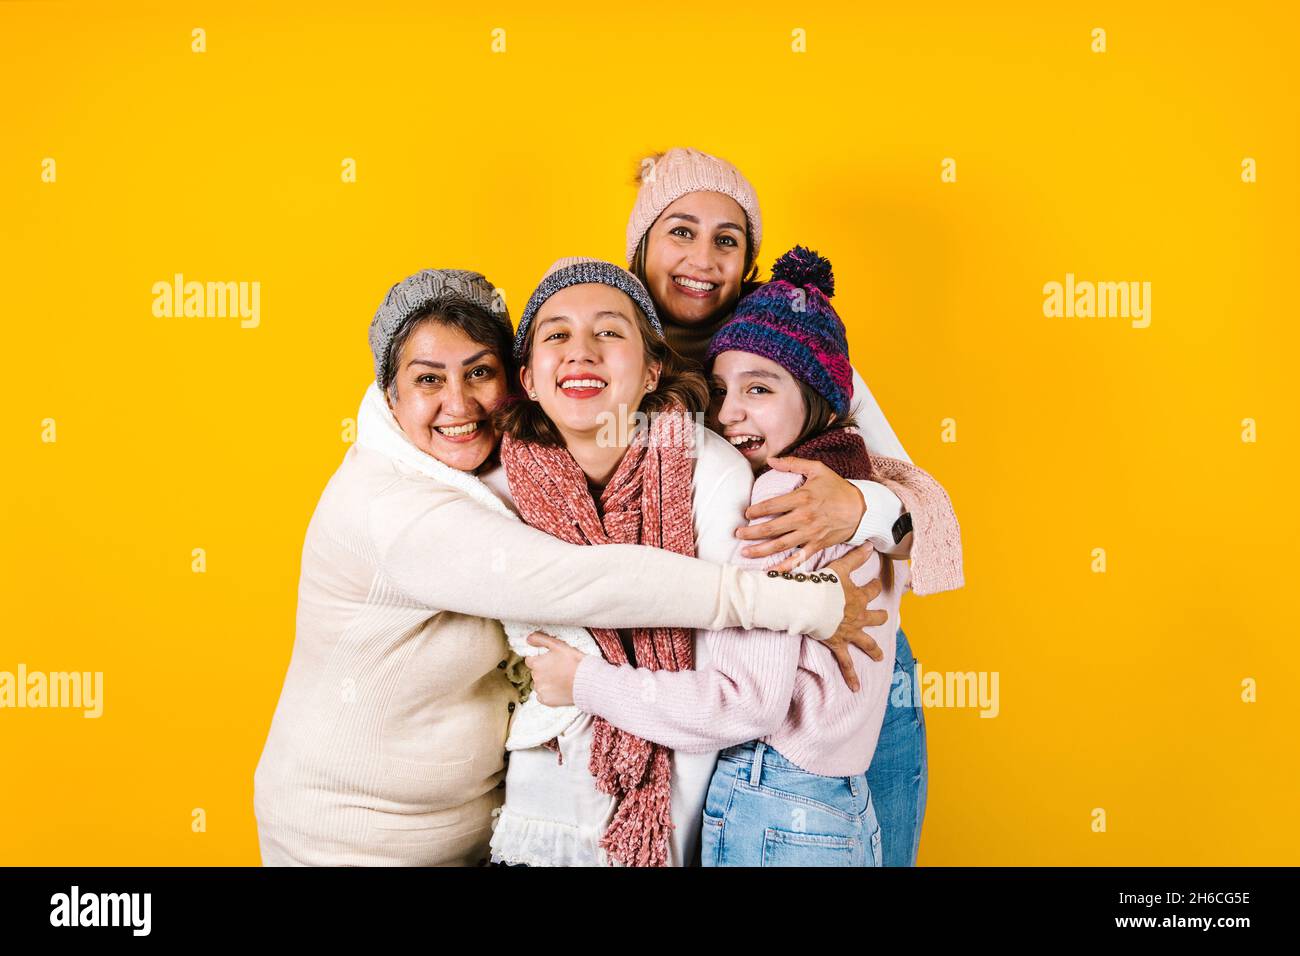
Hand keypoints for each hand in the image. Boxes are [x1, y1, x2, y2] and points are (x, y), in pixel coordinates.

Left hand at [523, 632, 584, 706]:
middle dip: (544, 671)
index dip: (540, 660)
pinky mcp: (546, 700)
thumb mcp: (558, 645)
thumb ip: (540, 639)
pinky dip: (549, 693)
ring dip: (546, 682)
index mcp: (537, 664)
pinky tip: (559, 689)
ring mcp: (540, 690)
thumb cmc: (574, 662)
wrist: (587, 681)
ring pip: (539, 684)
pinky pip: (542, 696)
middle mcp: (535, 677)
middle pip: (535, 672)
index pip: (530, 660)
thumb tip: (528, 639)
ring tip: (561, 679)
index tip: (551, 661)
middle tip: (559, 669)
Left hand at [735, 457, 865, 572]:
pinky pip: (798, 559)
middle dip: (751, 532)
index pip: (771, 505)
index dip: (755, 511)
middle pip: (772, 528)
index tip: (746, 513)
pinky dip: (784, 567)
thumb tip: (771, 459)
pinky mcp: (817, 545)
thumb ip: (793, 464)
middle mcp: (804, 518)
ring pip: (780, 545)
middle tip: (738, 533)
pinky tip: (770, 571)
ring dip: (761, 550)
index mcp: (802, 498)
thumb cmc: (837, 488)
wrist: (861, 509)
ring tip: (745, 552)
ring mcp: (810, 534)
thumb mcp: (817, 469)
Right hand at [821, 544, 889, 692]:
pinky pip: (847, 664)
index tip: (877, 581)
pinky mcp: (838, 644)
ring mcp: (850, 632)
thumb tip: (871, 543)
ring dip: (874, 649)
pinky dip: (851, 676)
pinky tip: (856, 688)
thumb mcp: (840, 567)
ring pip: (867, 642)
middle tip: (884, 616)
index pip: (872, 589)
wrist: (809, 604)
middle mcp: (858, 615)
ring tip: (880, 656)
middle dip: (880, 616)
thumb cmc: (822, 585)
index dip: (875, 585)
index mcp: (858, 596)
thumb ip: (856, 556)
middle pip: (875, 617)